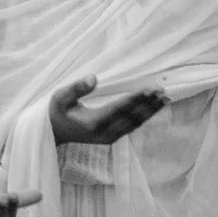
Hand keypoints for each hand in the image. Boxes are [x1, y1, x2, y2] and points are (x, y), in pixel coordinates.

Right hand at [48, 76, 165, 146]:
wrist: (53, 133)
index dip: (135, 99)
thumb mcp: (60, 97)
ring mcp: (109, 138)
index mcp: (92, 123)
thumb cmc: (56, 111)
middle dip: (148, 105)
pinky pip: (131, 127)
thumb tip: (94, 77)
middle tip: (163, 92)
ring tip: (164, 99)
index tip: (149, 89)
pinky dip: (144, 117)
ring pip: (134, 124)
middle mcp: (104, 133)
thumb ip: (76, 88)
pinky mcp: (111, 138)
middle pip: (131, 118)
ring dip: (150, 111)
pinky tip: (152, 108)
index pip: (119, 109)